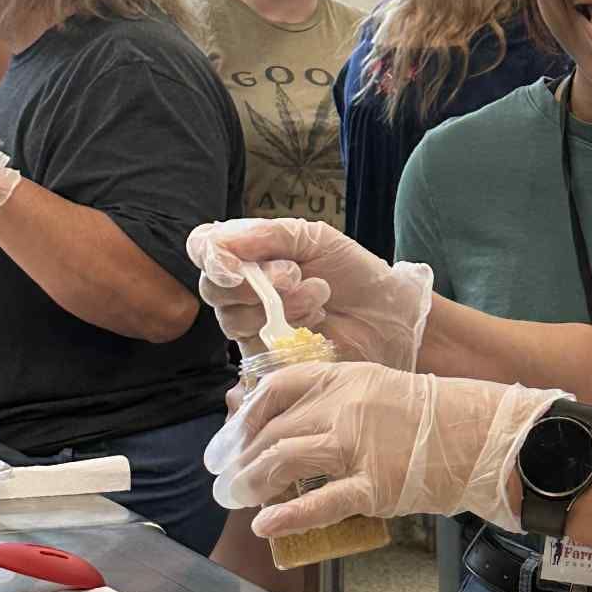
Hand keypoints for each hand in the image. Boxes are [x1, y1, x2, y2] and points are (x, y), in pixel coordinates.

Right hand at [187, 219, 433, 370]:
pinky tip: (315, 322)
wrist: (388, 314)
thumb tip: (221, 242)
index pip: (203, 248)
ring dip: (278, 305)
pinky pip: (253, 348)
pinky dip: (284, 331)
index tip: (232, 265)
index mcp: (249, 253)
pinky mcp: (268, 356)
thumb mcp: (314, 238)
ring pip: (231, 319)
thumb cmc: (353, 272)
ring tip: (319, 296)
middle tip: (294, 275)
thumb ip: (268, 235)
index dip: (209, 255)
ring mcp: (253, 325)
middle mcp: (243, 289)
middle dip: (251, 283)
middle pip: (211, 288)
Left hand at [204, 361, 562, 536]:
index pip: (276, 389)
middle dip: (241, 457)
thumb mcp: (380, 389)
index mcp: (344, 378)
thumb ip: (337, 401)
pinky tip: (265, 523)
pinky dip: (286, 515)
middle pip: (274, 431)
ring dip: (253, 482)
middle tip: (228, 477)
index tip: (233, 436)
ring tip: (239, 498)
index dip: (246, 414)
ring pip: (284, 460)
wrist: (482, 434)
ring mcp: (357, 447)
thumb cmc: (434, 417)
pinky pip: (319, 501)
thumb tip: (290, 425)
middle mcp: (344, 408)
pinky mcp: (373, 485)